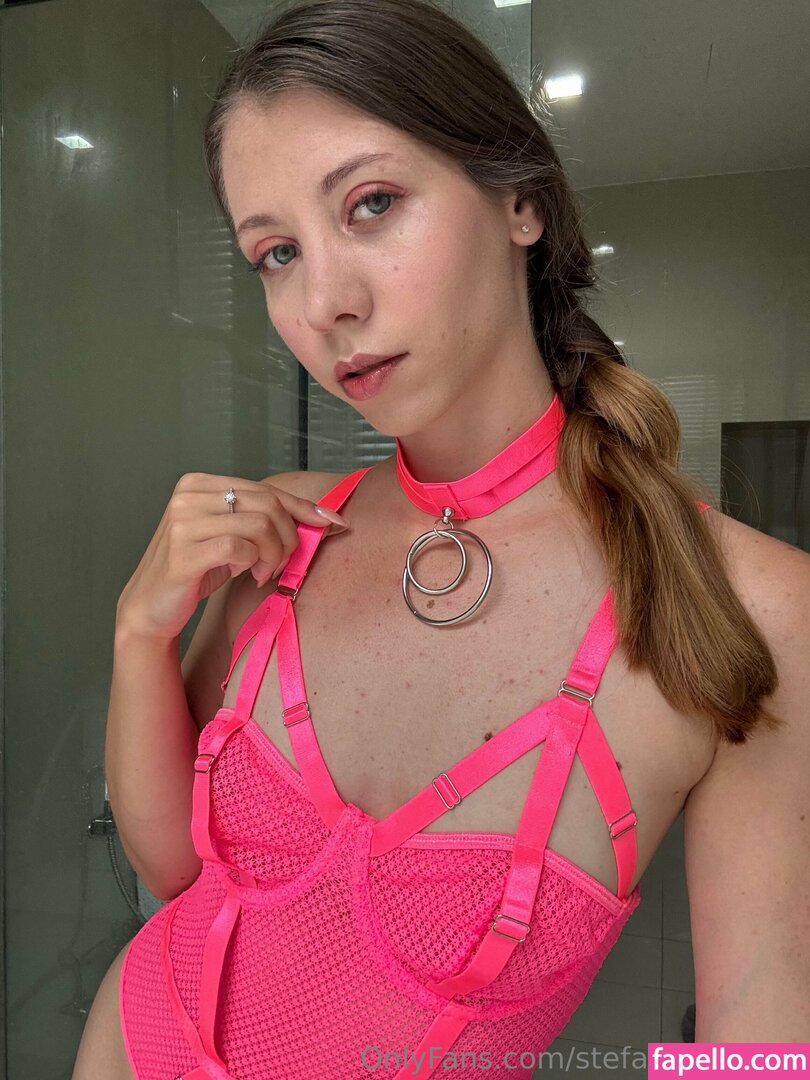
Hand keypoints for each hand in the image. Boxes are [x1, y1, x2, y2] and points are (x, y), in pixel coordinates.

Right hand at [115, 472, 348, 641]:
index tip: (334, 523)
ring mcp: (182, 521)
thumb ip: (262, 521)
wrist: (151, 608)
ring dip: (273, 553)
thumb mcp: (231, 537)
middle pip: (267, 504)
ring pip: (258, 524)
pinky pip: (239, 548)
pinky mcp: (182, 551)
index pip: (266, 489)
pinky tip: (246, 575)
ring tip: (263, 571)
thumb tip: (320, 518)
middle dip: (289, 537)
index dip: (304, 507)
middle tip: (282, 563)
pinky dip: (253, 562)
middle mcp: (188, 495)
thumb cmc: (196, 570)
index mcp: (200, 483)